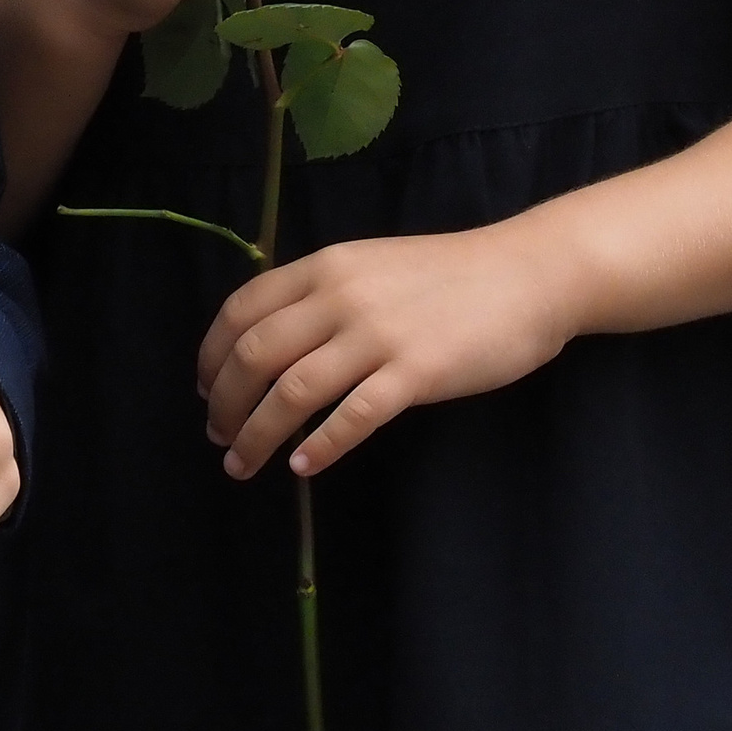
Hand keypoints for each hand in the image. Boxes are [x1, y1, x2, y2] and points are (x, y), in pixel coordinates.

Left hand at [198, 221, 582, 479]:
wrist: (527, 275)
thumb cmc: (451, 274)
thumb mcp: (374, 265)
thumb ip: (326, 294)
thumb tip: (270, 343)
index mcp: (329, 265)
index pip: (243, 309)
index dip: (212, 355)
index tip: (205, 390)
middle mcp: (344, 295)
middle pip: (255, 355)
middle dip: (225, 404)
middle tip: (220, 438)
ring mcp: (379, 334)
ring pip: (292, 391)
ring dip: (257, 434)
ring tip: (243, 464)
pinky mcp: (415, 373)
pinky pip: (351, 417)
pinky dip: (319, 446)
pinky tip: (303, 465)